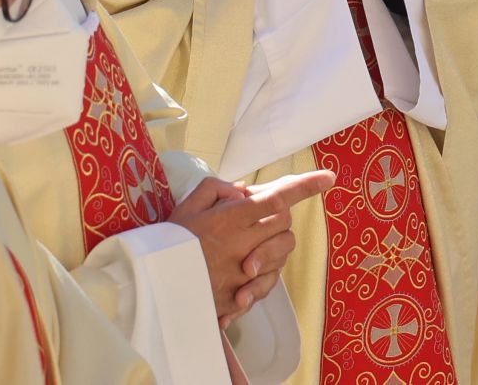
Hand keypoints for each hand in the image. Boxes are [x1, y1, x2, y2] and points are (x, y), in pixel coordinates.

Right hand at [168, 171, 334, 324]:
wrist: (149, 288)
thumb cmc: (167, 243)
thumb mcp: (186, 206)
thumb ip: (217, 190)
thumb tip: (243, 191)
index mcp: (229, 219)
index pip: (277, 198)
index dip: (306, 187)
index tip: (329, 178)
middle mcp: (241, 245)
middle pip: (284, 226)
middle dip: (278, 218)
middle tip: (256, 219)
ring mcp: (242, 274)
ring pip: (281, 255)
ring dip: (272, 248)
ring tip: (247, 249)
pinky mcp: (238, 298)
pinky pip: (267, 285)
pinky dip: (260, 279)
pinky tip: (243, 277)